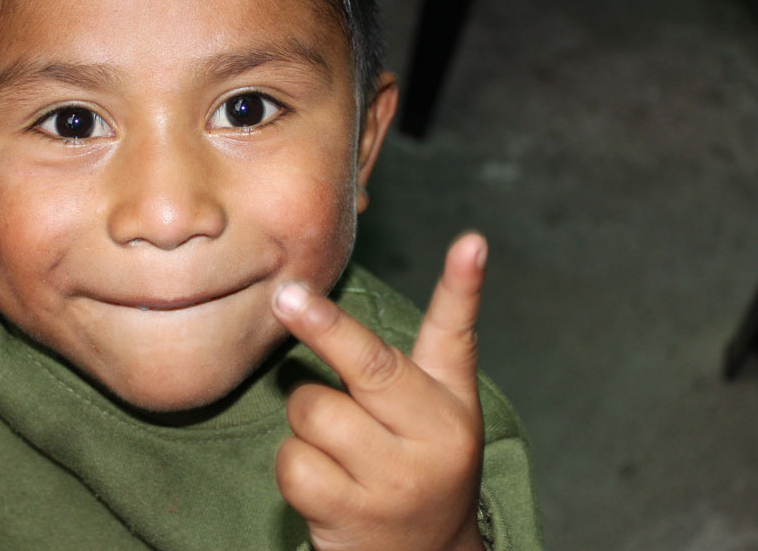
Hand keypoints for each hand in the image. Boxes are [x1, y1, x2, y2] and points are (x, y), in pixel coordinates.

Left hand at [272, 234, 487, 550]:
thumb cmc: (412, 468)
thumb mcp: (430, 416)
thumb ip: (404, 360)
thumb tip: (385, 276)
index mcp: (451, 404)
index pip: (457, 336)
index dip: (464, 286)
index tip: (471, 242)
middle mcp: (434, 438)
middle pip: (369, 364)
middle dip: (321, 326)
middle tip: (285, 296)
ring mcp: (396, 480)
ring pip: (313, 410)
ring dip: (306, 423)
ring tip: (337, 450)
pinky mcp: (355, 515)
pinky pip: (293, 460)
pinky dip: (294, 466)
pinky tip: (324, 484)